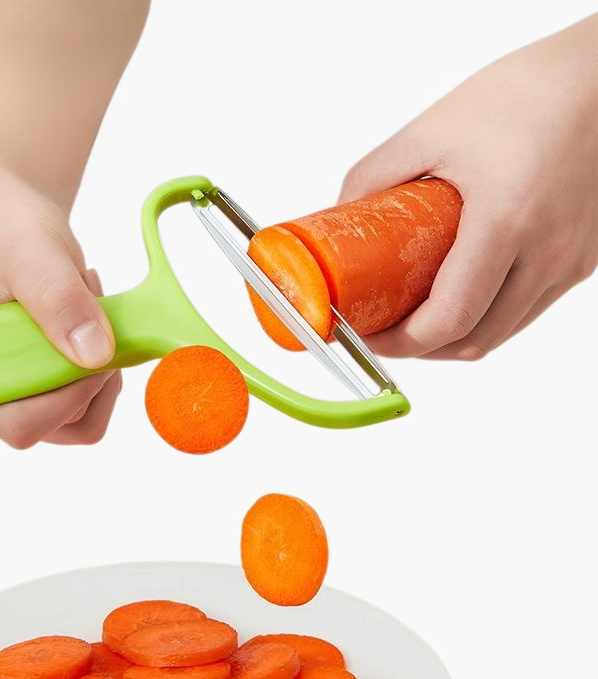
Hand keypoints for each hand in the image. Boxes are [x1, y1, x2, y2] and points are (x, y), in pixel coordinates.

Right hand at [0, 146, 120, 447]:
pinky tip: (87, 321)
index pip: (17, 423)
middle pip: (56, 427)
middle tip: (87, 308)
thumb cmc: (4, 229)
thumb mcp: (34, 255)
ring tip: (84, 307)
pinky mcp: (40, 387)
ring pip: (81, 419)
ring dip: (99, 366)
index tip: (90, 340)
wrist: (10, 218)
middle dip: (87, 371)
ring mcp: (12, 394)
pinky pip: (90, 400)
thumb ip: (61, 303)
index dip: (66, 394)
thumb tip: (95, 356)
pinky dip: (103, 365)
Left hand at [339, 14, 596, 359]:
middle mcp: (548, 252)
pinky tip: (458, 294)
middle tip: (383, 329)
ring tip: (414, 317)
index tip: (368, 335)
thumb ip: (375, 175)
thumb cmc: (527, 92)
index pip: (449, 320)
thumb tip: (341, 215)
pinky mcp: (583, 258)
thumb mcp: (432, 129)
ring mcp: (572, 260)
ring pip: (503, 332)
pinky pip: (527, 308)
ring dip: (453, 338)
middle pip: (475, 341)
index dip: (401, 343)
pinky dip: (486, 316)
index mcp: (508, 222)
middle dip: (421, 348)